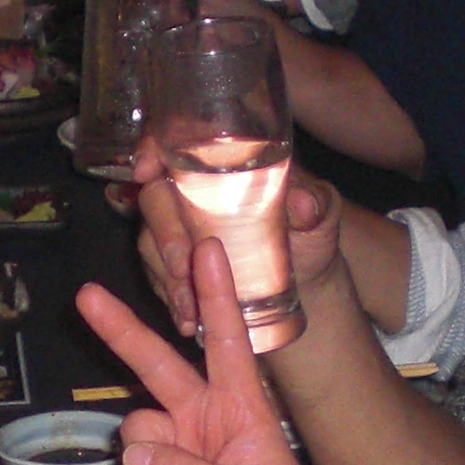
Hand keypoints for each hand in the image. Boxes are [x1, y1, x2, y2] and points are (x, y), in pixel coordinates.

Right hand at [73, 241, 334, 464]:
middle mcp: (205, 417)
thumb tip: (134, 453)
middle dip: (122, 332)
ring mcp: (178, 448)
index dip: (215, 296)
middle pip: (155, 365)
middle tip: (86, 296)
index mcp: (242, 408)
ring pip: (134, 436)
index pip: (226, 341)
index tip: (207, 249)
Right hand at [132, 141, 343, 337]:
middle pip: (155, 199)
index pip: (173, 143)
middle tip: (183, 265)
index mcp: (222, 164)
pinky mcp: (175, 267)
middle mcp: (192, 192)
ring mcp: (179, 230)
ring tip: (191, 308)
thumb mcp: (320, 215)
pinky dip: (171, 300)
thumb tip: (304, 205)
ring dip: (167, 277)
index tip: (145, 171)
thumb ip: (315, 205)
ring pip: (150, 244)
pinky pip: (158, 279)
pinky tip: (190, 322)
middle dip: (165, 234)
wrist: (305, 279)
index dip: (150, 150)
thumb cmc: (310, 232)